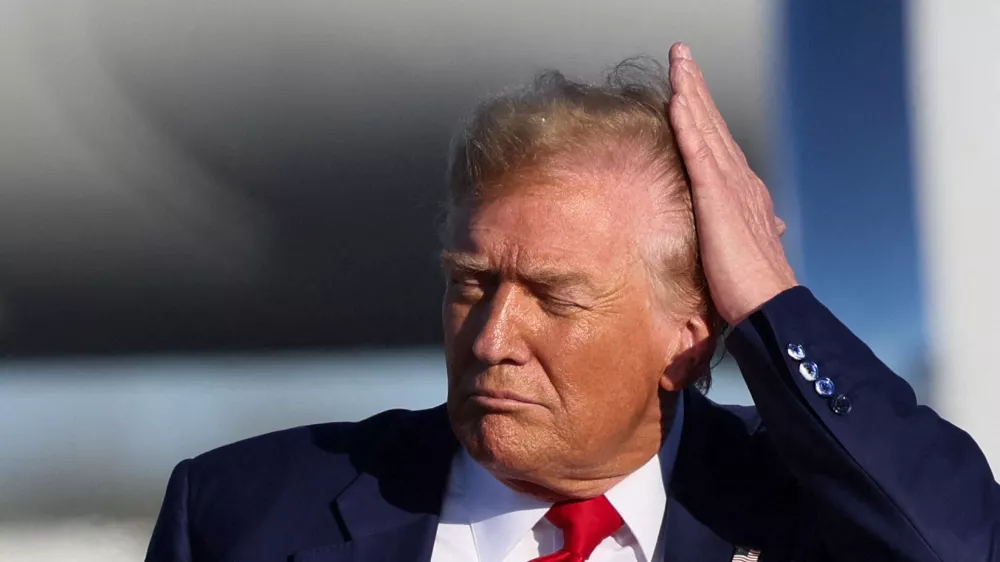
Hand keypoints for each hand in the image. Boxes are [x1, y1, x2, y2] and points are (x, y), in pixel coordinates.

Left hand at [668, 42, 796, 324]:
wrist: (768, 304)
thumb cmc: (754, 286)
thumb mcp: (747, 250)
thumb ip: (750, 230)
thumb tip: (770, 225)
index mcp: (743, 193)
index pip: (718, 144)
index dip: (704, 114)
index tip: (689, 87)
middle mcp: (740, 181)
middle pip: (713, 125)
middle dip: (696, 87)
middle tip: (682, 56)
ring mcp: (730, 187)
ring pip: (707, 129)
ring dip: (691, 93)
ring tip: (678, 64)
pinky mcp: (718, 199)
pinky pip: (699, 153)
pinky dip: (689, 124)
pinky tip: (678, 101)